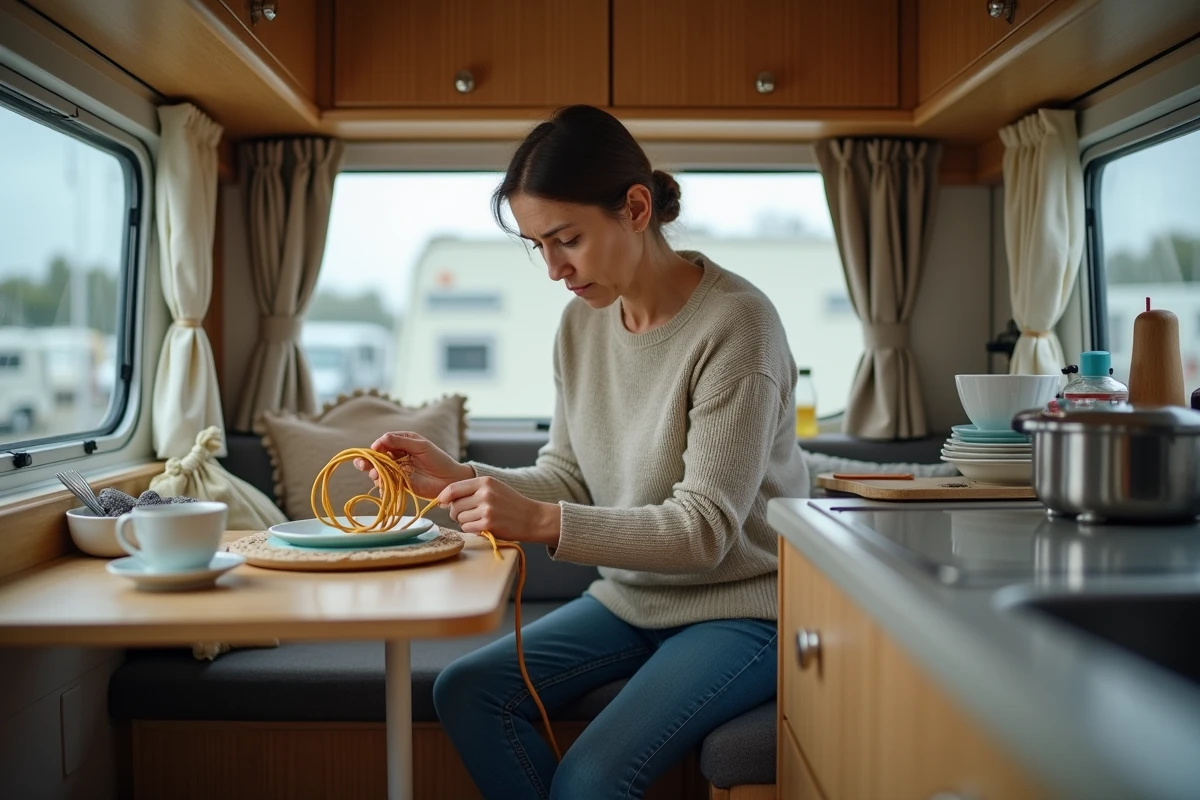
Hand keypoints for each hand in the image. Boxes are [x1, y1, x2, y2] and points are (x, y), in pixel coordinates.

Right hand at [355, 432, 472, 500]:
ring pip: (379, 470)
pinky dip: (381, 485)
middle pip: (377, 457)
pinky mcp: (399, 483)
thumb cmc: (438, 459)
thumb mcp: (421, 446)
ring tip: (375, 475)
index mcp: (403, 442)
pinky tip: (382, 485)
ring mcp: (397, 470)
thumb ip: (402, 442)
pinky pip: (386, 483)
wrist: (449, 480)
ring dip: (374, 473)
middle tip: (362, 464)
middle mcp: (398, 455)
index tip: (375, 449)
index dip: (377, 446)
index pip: (384, 442)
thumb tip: (381, 438)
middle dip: (367, 460)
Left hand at [437, 476, 560, 546]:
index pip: (453, 488)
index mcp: (485, 481)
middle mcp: (485, 493)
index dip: (443, 497)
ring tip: (480, 520)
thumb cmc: (510, 504)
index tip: (442, 503)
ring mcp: (486, 509)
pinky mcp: (488, 524)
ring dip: (465, 522)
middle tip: (468, 515)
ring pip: (459, 518)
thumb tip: (442, 500)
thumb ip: (470, 490)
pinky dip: (472, 529)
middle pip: (454, 506)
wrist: (532, 518)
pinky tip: (483, 527)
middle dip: (456, 513)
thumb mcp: (494, 488)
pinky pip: (467, 528)